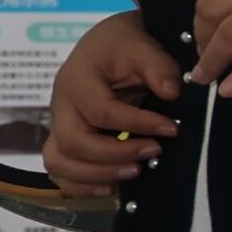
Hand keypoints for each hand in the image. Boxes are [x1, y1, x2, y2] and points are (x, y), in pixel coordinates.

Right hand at [36, 16, 181, 196]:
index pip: (102, 112)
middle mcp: (61, 105)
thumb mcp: (144, 45)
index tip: (172, 129)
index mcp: (76, 79)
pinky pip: (60, 171)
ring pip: (60, 162)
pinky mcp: (66, 139)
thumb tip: (172, 93)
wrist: (112, 44)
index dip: (138, 124)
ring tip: (136, 172)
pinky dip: (80, 185)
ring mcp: (60, 125)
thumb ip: (159, 67)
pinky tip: (112, 188)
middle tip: (155, 152)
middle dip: (116, 154)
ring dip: (97, 174)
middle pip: (75, 143)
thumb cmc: (127, 43)